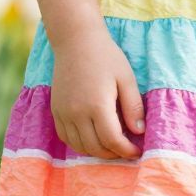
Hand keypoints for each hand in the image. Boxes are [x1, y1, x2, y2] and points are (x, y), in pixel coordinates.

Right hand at [51, 25, 145, 159]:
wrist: (76, 40)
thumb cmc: (106, 57)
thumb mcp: (127, 79)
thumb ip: (133, 107)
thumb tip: (139, 132)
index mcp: (97, 105)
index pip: (112, 140)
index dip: (127, 151)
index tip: (138, 151)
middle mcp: (77, 113)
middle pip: (95, 148)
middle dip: (113, 154)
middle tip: (127, 151)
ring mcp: (63, 113)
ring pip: (79, 146)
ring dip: (96, 152)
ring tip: (112, 147)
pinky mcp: (56, 110)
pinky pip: (66, 137)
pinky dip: (80, 144)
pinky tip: (93, 139)